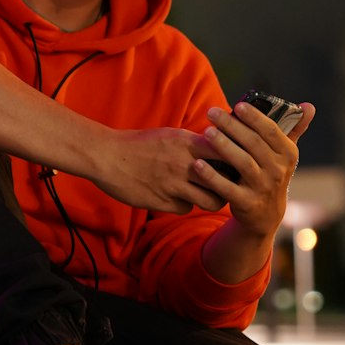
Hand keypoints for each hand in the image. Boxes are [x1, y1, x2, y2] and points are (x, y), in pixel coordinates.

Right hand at [90, 126, 229, 214]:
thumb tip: (216, 145)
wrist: (107, 156)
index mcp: (187, 143)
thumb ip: (193, 143)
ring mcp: (173, 184)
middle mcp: (184, 164)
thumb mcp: (169, 135)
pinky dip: (185, 205)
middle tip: (228, 187)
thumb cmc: (138, 144)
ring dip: (210, 200)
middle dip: (228, 187)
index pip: (226, 153)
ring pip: (209, 201)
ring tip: (206, 196)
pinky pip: (185, 208)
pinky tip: (178, 198)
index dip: (235, 162)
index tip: (237, 166)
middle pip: (224, 182)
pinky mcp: (161, 201)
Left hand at [192, 99, 314, 239]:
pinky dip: (212, 177)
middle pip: (254, 144)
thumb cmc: (271, 173)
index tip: (237, 105)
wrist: (266, 214)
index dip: (255, 117)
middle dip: (232, 126)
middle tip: (212, 112)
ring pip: (242, 163)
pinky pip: (227, 188)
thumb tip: (308, 105)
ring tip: (206, 132)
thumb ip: (294, 128)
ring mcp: (263, 188)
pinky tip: (198, 164)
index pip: (271, 131)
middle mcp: (278, 170)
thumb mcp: (285, 154)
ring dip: (223, 146)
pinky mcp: (247, 203)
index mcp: (288, 154)